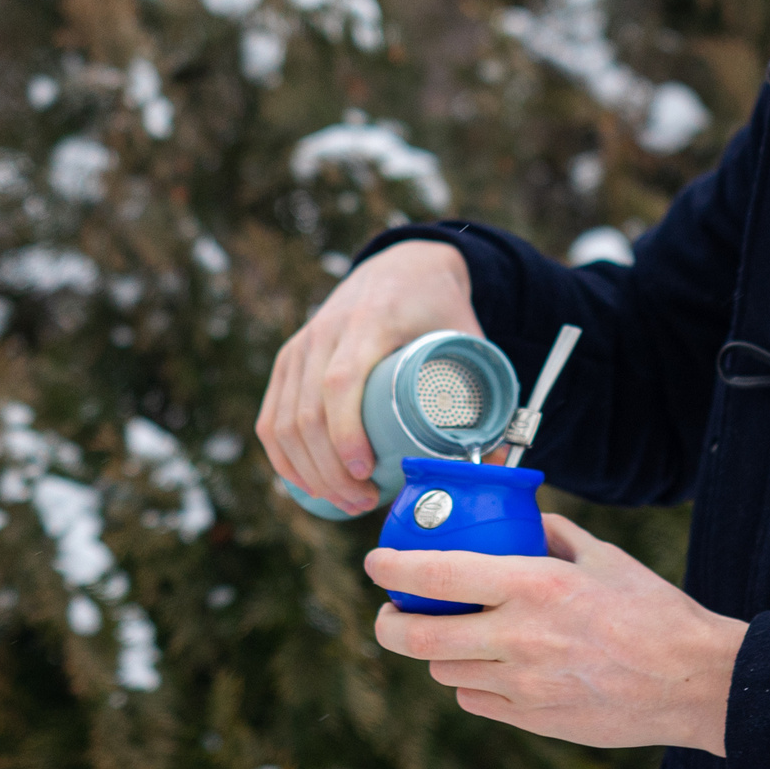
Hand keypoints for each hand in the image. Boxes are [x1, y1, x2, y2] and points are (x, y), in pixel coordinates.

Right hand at [257, 239, 477, 514]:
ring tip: (346, 501)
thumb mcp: (469, 340)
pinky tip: (306, 484)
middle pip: (308, 413)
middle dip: (331, 470)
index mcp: (369, 321)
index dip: (346, 433)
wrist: (401, 266)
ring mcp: (300, 345)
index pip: (341, 381)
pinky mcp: (288, 359)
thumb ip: (487, 396)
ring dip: (310, 472)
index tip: (366, 472)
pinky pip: (270, 417)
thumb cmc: (439, 309)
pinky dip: (284, 458)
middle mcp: (325, 331)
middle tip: (365, 502)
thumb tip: (498, 465)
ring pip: (283, 421)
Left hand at [365, 512, 746, 753]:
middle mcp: (518, 637)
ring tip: (457, 635)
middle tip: (389, 613)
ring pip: (444, 670)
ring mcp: (522, 685)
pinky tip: (494, 667)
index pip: (438, 573)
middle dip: (389, 624)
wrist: (693, 682)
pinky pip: (476, 699)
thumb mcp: (602, 557)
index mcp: (533, 585)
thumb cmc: (652, 612)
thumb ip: (551, 535)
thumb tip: (519, 521)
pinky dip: (474, 682)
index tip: (374, 563)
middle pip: (419, 637)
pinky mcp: (532, 719)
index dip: (392, 567)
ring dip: (440, 651)